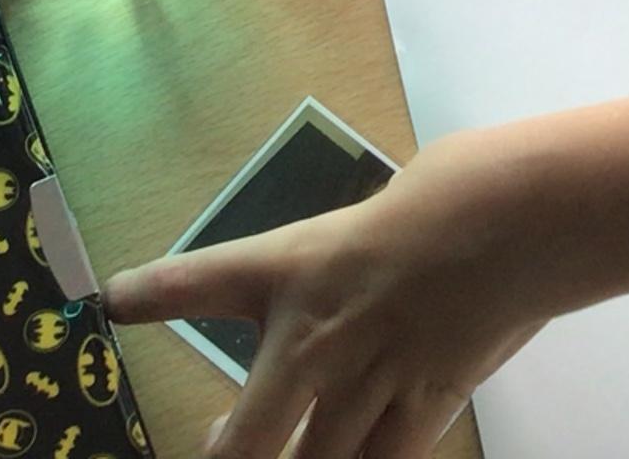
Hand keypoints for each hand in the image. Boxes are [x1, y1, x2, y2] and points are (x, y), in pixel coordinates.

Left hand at [105, 136, 544, 458]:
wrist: (516, 214)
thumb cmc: (453, 195)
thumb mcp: (374, 226)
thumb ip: (343, 275)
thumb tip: (350, 319)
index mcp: (294, 267)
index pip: (199, 280)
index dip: (149, 295)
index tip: (112, 300)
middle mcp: (313, 338)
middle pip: (248, 445)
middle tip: (213, 456)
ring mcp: (365, 382)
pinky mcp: (421, 408)